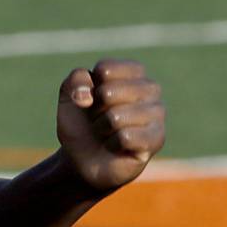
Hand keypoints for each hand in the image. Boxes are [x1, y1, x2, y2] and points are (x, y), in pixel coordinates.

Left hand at [56, 59, 165, 190]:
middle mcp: (150, 88)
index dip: (89, 88)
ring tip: (108, 132)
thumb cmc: (82, 122)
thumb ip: (75, 81)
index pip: (105, 69)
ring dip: (102, 128)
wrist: (83, 157)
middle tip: (99, 119)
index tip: (92, 99)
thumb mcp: (69, 96)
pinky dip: (112, 144)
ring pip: (116, 117)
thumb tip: (87, 95)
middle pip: (109, 92)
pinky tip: (117, 146)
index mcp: (132, 71)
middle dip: (95, 110)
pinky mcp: (157, 138)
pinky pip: (126, 137)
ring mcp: (157, 113)